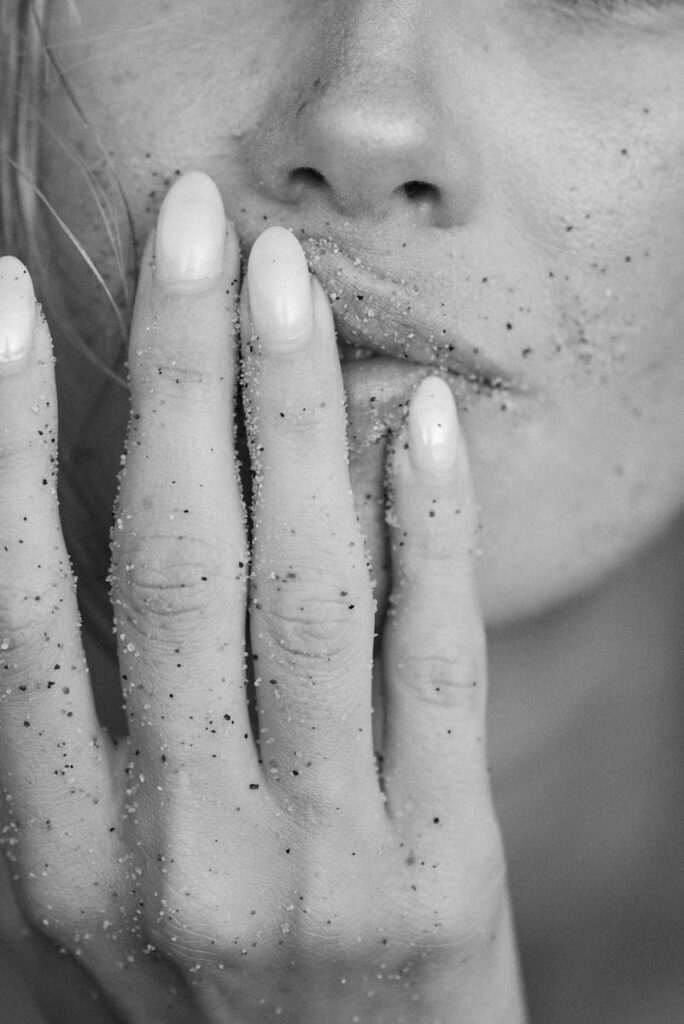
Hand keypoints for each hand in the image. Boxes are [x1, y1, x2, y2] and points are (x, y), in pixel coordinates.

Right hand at [0, 172, 525, 1022]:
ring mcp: (315, 854)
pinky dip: (430, 530)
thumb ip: (87, 723)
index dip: (7, 434)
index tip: (4, 299)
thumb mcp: (102, 873)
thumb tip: (84, 513)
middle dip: (176, 371)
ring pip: (303, 587)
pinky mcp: (438, 863)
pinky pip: (435, 663)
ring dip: (293, 415)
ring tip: (292, 283)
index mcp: (64, 838)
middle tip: (193, 225)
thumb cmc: (203, 981)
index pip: (21, 594)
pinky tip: (421, 420)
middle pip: (170, 554)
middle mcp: (175, 836)